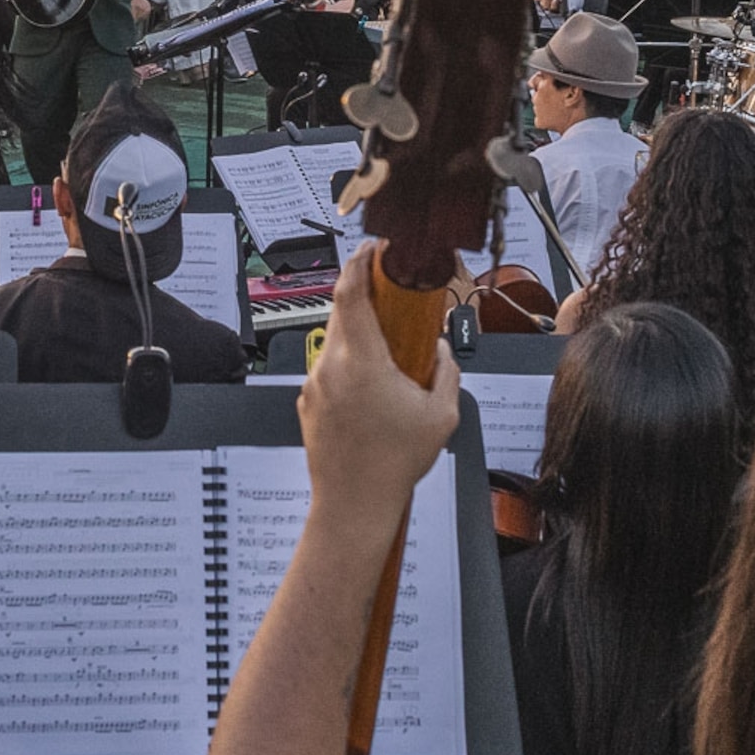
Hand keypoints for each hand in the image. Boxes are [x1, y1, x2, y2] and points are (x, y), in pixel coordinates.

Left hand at [298, 244, 461, 523]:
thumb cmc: (395, 464)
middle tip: (389, 294)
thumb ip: (446, 371)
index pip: (350, 293)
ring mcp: (314, 385)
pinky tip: (373, 392)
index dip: (359, 263)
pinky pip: (329, 370)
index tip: (372, 250)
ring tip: (389, 355)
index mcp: (361, 361)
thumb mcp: (442, 414)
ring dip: (359, 336)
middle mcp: (331, 366)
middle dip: (364, 297)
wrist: (354, 505)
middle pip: (341, 311)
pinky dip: (350, 366)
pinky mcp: (308, 403)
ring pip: (335, 342)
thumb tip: (441, 350)